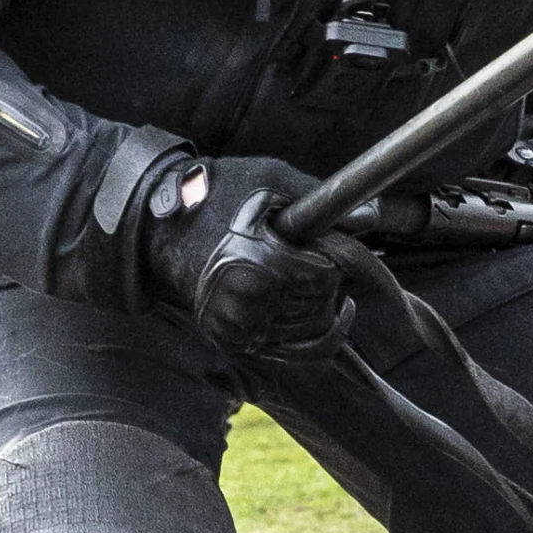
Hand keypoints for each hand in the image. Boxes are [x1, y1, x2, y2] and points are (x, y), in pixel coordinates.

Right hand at [144, 156, 347, 354]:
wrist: (161, 226)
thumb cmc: (218, 194)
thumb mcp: (271, 181)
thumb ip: (322, 198)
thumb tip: (371, 217)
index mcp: (260, 263)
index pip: (325, 277)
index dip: (334, 260)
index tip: (329, 249)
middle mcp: (247, 302)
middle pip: (319, 307)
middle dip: (327, 285)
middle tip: (318, 264)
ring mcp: (237, 326)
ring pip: (308, 333)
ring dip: (319, 311)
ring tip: (311, 285)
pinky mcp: (231, 339)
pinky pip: (288, 351)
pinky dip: (307, 337)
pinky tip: (316, 316)